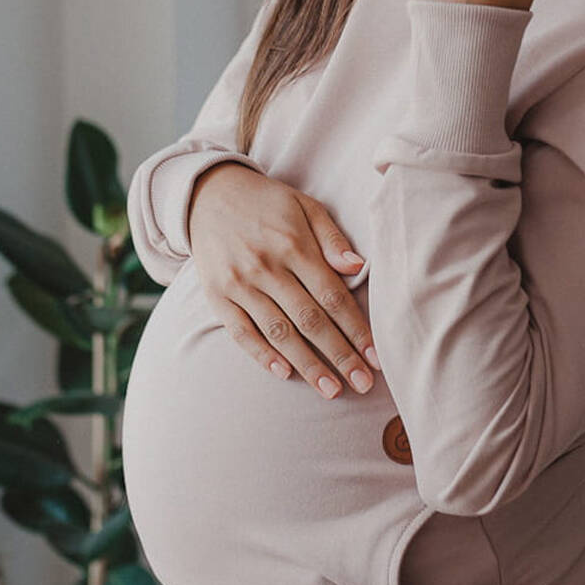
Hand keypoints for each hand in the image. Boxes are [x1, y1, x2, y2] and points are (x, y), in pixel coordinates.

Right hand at [187, 163, 378, 400]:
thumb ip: (332, 238)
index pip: (332, 296)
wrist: (207, 194)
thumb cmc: (267, 202)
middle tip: (362, 384)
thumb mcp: (304, 205)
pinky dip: (263, 355)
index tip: (376, 357)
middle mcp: (267, 267)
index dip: (357, 329)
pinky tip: (285, 374)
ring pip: (279, 333)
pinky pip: (241, 333)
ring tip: (331, 390)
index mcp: (294, 245)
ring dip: (307, 365)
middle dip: (340, 356)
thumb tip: (358, 268)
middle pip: (310, 320)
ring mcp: (239, 284)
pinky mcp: (217, 296)